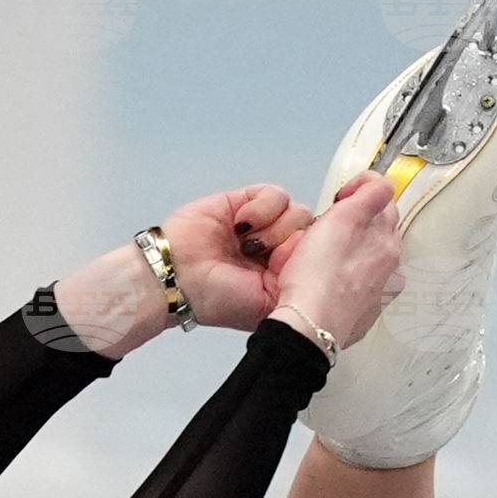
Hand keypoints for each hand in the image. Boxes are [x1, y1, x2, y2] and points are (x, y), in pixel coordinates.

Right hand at [159, 183, 312, 330]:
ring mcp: (264, 225)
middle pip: (311, 230)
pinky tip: (240, 226)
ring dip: (274, 228)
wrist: (178, 278)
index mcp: (286, 276)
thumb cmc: (217, 299)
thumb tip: (314, 254)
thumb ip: (297, 280)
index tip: (286, 267)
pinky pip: (275, 195)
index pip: (319, 255)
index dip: (310, 256)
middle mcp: (278, 250)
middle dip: (290, 242)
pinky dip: (261, 209)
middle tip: (265, 258)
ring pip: (296, 210)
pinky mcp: (248, 202)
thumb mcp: (269, 302)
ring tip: (247, 244)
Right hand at [266, 172, 402, 353]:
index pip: (382, 200)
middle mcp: (390, 269)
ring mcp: (378, 295)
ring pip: (367, 260)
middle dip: (355, 224)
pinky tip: (329, 283)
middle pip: (376, 231)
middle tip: (327, 230)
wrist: (307, 327)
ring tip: (324, 258)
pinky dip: (347, 280)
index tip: (339, 198)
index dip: (356, 192)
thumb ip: (371, 192)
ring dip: (351, 252)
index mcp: (388, 242)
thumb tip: (382, 183)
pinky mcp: (363, 316)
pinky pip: (358, 288)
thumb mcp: (344, 216)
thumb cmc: (317, 277)